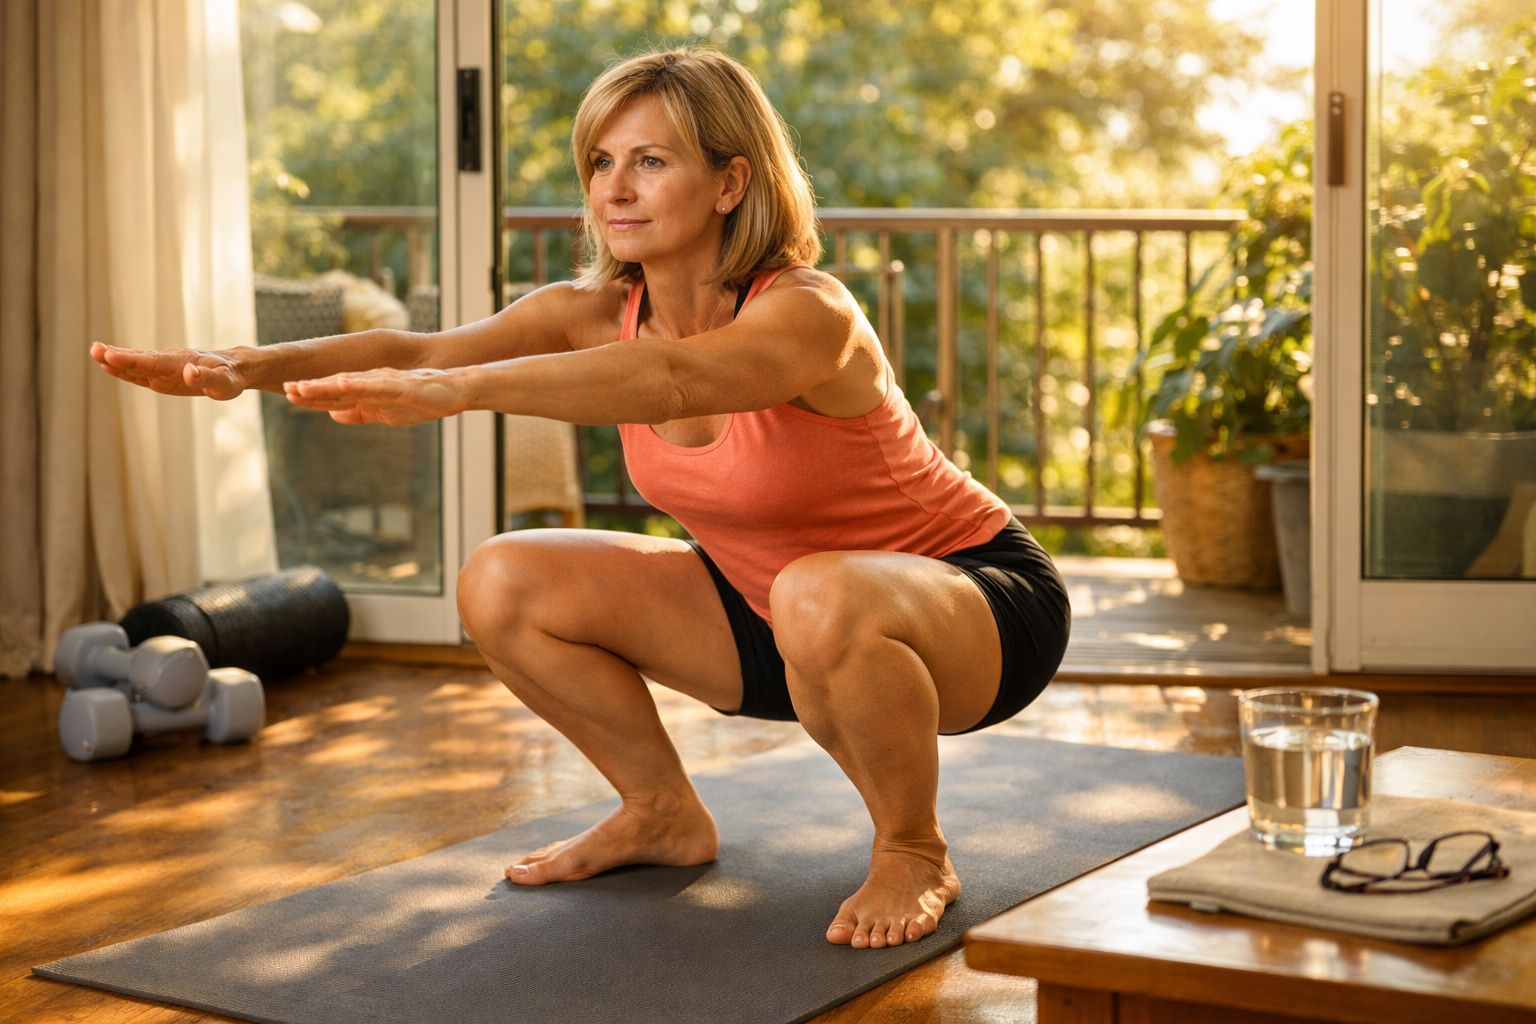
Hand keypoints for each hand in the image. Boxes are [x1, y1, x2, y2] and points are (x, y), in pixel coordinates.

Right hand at [91, 342, 245, 398]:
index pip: (152, 362)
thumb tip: (188, 373)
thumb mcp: (225, 383)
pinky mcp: (164, 377)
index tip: (110, 354)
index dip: (131, 359)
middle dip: (118, 356)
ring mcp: (165, 369)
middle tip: (94, 349)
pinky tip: (109, 365)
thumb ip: (207, 379)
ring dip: (117, 360)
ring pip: (138, 364)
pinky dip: (125, 369)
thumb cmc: (231, 377)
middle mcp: (169, 363)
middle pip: (140, 359)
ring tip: (95, 353)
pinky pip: (141, 372)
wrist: (235, 368)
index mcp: (181, 364)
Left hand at [284, 367, 467, 425]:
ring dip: (328, 385)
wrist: (454, 390)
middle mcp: (373, 383)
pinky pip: (378, 385)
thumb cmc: (422, 401)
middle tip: (286, 389)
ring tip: (305, 387)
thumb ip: (360, 412)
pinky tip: (343, 383)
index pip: (335, 395)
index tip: (288, 395)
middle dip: (312, 390)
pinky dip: (359, 384)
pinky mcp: (403, 385)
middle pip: (337, 387)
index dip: (312, 396)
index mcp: (368, 392)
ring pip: (352, 384)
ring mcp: (387, 382)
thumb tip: (332, 415)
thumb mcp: (385, 412)